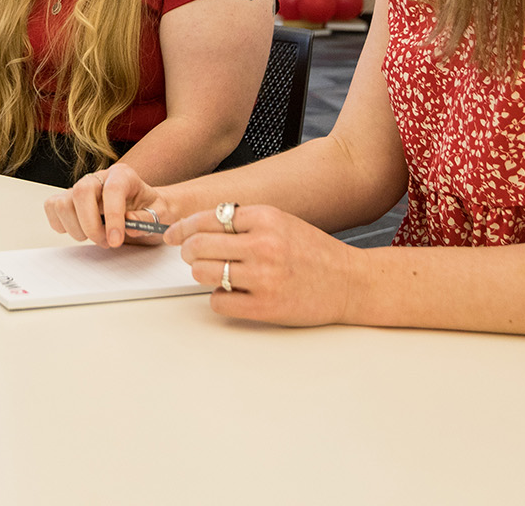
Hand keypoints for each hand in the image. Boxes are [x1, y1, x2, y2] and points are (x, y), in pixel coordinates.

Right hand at [44, 162, 172, 248]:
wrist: (144, 210)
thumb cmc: (151, 210)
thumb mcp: (162, 214)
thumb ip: (148, 218)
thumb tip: (130, 222)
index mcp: (123, 175)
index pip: (112, 189)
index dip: (113, 217)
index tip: (116, 240)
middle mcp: (98, 177)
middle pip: (81, 191)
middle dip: (91, 225)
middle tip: (106, 242)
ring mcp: (80, 187)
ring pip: (62, 202)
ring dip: (77, 229)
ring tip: (96, 237)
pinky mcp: (68, 199)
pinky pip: (52, 208)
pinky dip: (62, 225)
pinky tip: (81, 231)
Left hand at [166, 203, 358, 325]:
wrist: (350, 282)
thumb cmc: (315, 252)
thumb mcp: (281, 222)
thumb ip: (245, 222)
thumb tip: (199, 227)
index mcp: (266, 218)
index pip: (208, 218)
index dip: (184, 227)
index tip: (173, 234)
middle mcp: (264, 245)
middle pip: (199, 245)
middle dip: (188, 251)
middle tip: (190, 255)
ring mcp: (264, 277)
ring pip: (203, 273)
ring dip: (201, 274)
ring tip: (214, 274)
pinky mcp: (265, 306)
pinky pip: (219, 301)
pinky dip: (219, 297)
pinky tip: (232, 292)